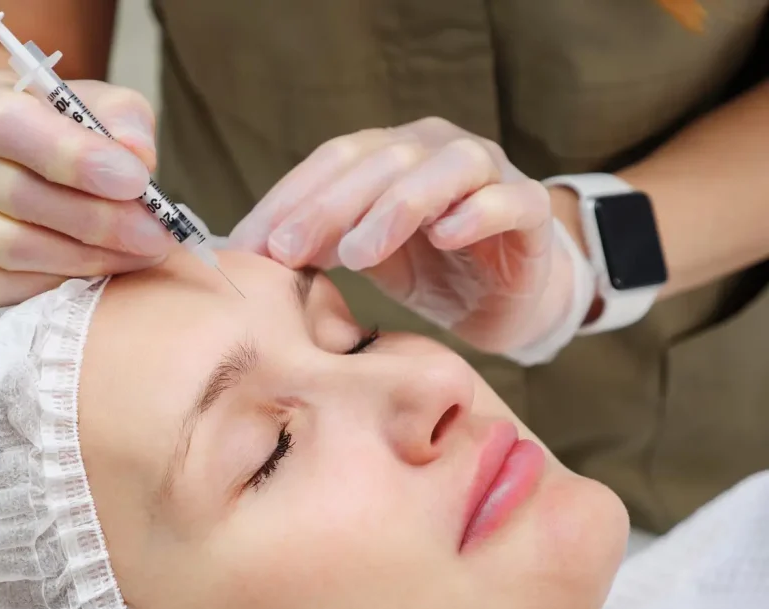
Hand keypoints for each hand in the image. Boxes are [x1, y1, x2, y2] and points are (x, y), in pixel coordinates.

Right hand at [0, 72, 176, 305]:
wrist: (9, 156)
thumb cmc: (59, 129)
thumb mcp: (95, 104)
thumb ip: (122, 119)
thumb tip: (139, 156)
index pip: (13, 128)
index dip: (77, 159)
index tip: (138, 181)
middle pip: (17, 197)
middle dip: (99, 221)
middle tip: (156, 234)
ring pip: (9, 248)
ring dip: (85, 259)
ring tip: (137, 256)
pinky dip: (51, 286)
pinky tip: (94, 277)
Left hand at [229, 118, 578, 355]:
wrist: (505, 296)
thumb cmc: (427, 268)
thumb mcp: (362, 255)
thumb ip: (315, 243)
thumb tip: (243, 252)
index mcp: (390, 153)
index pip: (332, 160)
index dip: (289, 198)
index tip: (249, 243)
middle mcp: (436, 149)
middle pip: (380, 160)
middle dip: (327, 205)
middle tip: (288, 250)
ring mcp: (488, 174)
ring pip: (444, 169)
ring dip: (394, 207)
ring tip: (356, 254)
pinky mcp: (529, 209)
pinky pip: (508, 200)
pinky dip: (476, 213)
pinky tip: (445, 236)